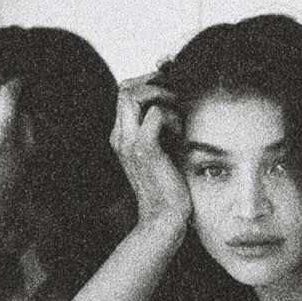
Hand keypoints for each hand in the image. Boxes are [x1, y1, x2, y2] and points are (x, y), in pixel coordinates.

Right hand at [112, 78, 191, 237]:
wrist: (164, 217)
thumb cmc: (169, 186)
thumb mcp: (163, 151)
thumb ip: (162, 128)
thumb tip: (177, 102)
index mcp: (122, 136)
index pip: (123, 94)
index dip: (145, 83)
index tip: (168, 85)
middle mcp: (120, 137)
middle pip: (123, 89)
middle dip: (151, 83)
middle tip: (174, 92)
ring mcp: (129, 143)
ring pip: (132, 96)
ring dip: (160, 95)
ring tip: (177, 109)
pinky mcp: (145, 149)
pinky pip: (155, 114)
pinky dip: (172, 116)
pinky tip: (180, 131)